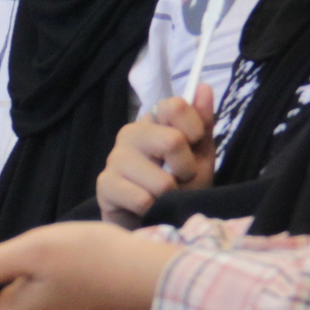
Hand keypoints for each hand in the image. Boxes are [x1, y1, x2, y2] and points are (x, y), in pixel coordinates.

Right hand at [97, 87, 218, 228]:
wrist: (156, 222)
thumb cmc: (179, 187)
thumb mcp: (199, 155)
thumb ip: (202, 123)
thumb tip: (204, 87)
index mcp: (153, 120)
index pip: (175, 106)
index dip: (194, 130)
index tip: (193, 148)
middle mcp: (130, 133)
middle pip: (172, 141)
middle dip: (186, 169)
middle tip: (180, 180)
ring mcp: (115, 158)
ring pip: (161, 180)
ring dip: (170, 195)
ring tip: (163, 197)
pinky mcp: (105, 185)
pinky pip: (142, 200)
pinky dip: (153, 209)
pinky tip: (147, 208)